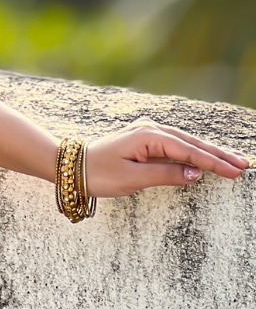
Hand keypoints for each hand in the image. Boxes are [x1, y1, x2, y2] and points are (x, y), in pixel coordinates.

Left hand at [83, 116, 249, 196]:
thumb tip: (195, 173)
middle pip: (191, 142)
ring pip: (185, 142)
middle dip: (218, 154)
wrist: (70, 165)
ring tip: (232, 161)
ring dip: (208, 152)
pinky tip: (205, 157)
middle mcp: (149, 130)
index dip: (213, 162)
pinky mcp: (144, 140)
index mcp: (148, 136)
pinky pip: (175, 145)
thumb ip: (165, 174)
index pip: (188, 150)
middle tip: (244, 165)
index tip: (235, 172)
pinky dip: (193, 151)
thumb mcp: (132, 178)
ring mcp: (147, 133)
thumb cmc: (98, 173)